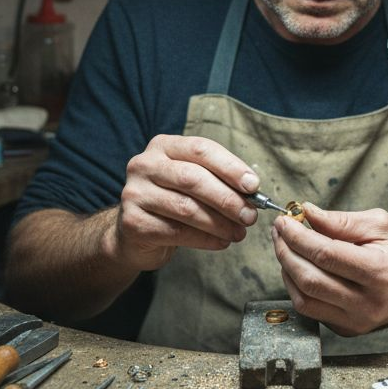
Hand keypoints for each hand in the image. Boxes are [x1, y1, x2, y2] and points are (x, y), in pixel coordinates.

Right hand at [110, 135, 259, 270]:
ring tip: (239, 232)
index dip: (230, 167)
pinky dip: (205, 239)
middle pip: (193, 178)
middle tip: (250, 215)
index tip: (253, 185)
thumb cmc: (172, 202)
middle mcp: (144, 165)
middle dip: (227, 198)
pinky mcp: (134, 222)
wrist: (136, 233)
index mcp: (163, 146)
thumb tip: (252, 193)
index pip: (200, 149)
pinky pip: (177, 232)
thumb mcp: (192, 182)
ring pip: (186, 207)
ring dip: (220, 222)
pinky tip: (221, 242)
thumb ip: (217, 180)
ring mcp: (135, 193)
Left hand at [270, 203, 387, 336]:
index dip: (298, 237)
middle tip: (280, 231)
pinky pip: (310, 309)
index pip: (326, 255)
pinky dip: (297, 286)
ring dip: (287, 270)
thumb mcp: (381, 225)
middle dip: (286, 251)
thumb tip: (306, 212)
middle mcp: (369, 303)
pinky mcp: (347, 329)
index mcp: (381, 272)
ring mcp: (357, 321)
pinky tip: (299, 266)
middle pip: (310, 279)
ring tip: (286, 246)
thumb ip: (341, 221)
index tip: (285, 221)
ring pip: (304, 299)